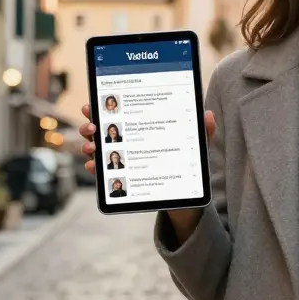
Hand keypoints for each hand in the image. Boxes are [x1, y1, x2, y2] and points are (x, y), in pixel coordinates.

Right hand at [81, 103, 216, 175]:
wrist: (185, 193)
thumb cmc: (187, 162)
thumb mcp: (196, 146)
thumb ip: (203, 131)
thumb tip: (208, 116)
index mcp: (143, 125)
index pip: (119, 111)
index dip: (102, 107)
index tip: (92, 105)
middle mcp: (129, 140)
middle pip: (103, 127)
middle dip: (91, 125)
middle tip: (92, 127)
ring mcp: (123, 159)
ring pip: (98, 148)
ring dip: (90, 146)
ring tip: (93, 148)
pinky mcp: (122, 177)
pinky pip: (103, 172)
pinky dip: (95, 168)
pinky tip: (94, 166)